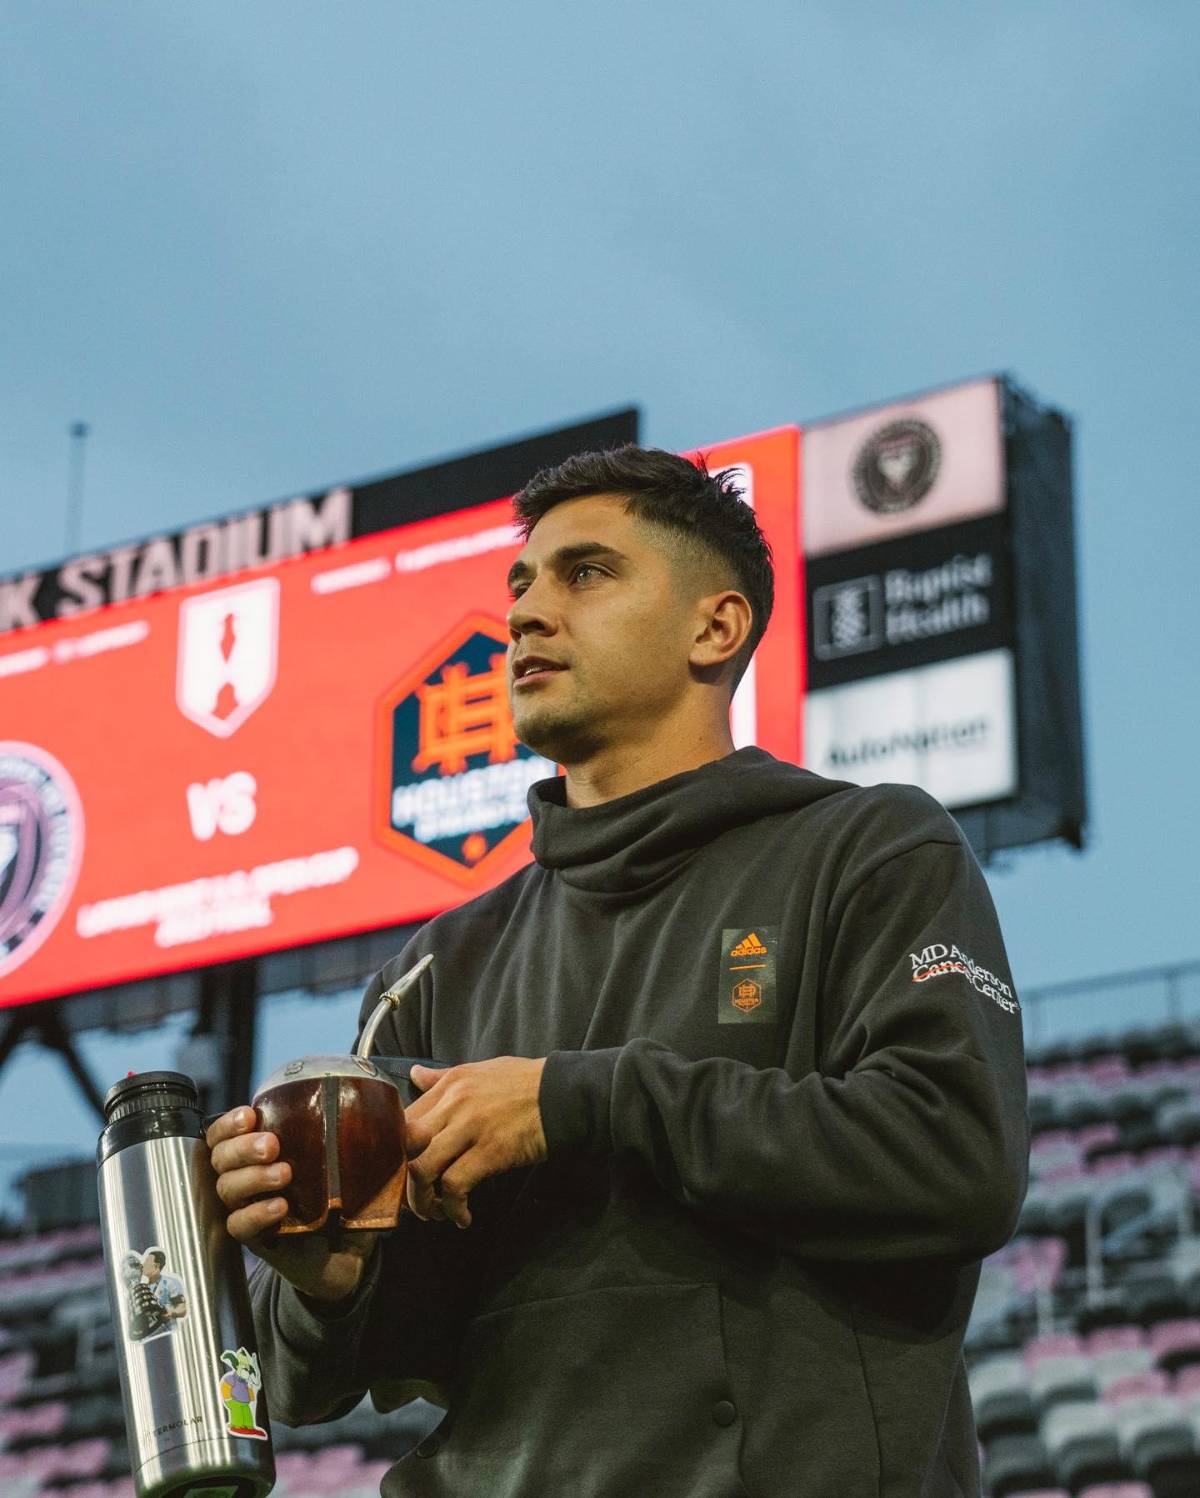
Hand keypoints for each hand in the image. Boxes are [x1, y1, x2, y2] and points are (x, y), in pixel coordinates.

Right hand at [206, 1106, 380, 1303]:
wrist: (347, 1257)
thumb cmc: (349, 1203)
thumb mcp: (366, 1172)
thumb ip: (390, 1149)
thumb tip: (418, 1130)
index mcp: (269, 1152)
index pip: (229, 1131)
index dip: (231, 1121)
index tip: (251, 1114)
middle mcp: (253, 1178)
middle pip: (221, 1158)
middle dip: (242, 1147)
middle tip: (273, 1146)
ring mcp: (253, 1209)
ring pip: (227, 1189)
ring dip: (251, 1178)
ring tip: (285, 1175)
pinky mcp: (260, 1241)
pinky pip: (239, 1227)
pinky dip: (256, 1214)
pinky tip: (280, 1208)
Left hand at [404, 1057, 547, 1228]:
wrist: (564, 1093)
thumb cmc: (524, 1082)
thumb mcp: (480, 1069)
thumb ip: (443, 1077)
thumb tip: (415, 1074)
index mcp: (450, 1085)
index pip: (404, 1121)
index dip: (397, 1153)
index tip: (404, 1173)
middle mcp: (454, 1104)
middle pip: (406, 1147)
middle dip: (403, 1180)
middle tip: (414, 1199)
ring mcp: (471, 1128)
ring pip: (423, 1169)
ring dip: (424, 1200)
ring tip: (436, 1212)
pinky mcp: (491, 1152)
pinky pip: (456, 1185)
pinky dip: (454, 1208)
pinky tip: (463, 1217)